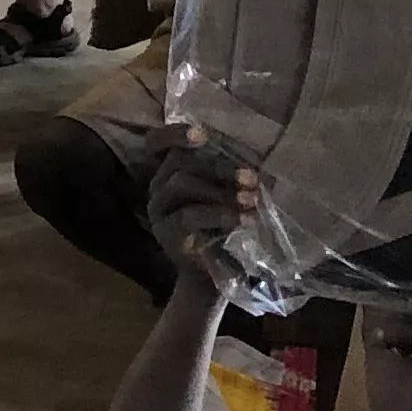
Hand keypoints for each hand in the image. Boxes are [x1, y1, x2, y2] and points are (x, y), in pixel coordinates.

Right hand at [145, 128, 257, 288]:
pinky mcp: (166, 232)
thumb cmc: (220, 229)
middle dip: (219, 167)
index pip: (156, 143)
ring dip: (221, 190)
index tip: (202, 135)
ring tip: (251, 200)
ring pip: (182, 183)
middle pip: (179, 161)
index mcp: (169, 173)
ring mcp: (159, 210)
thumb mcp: (223, 197)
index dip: (174, 134)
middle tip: (251, 178)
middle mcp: (157, 188)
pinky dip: (221, 214)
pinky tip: (245, 220)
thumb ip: (227, 177)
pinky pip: (191, 215)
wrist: (211, 276)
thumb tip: (255, 165)